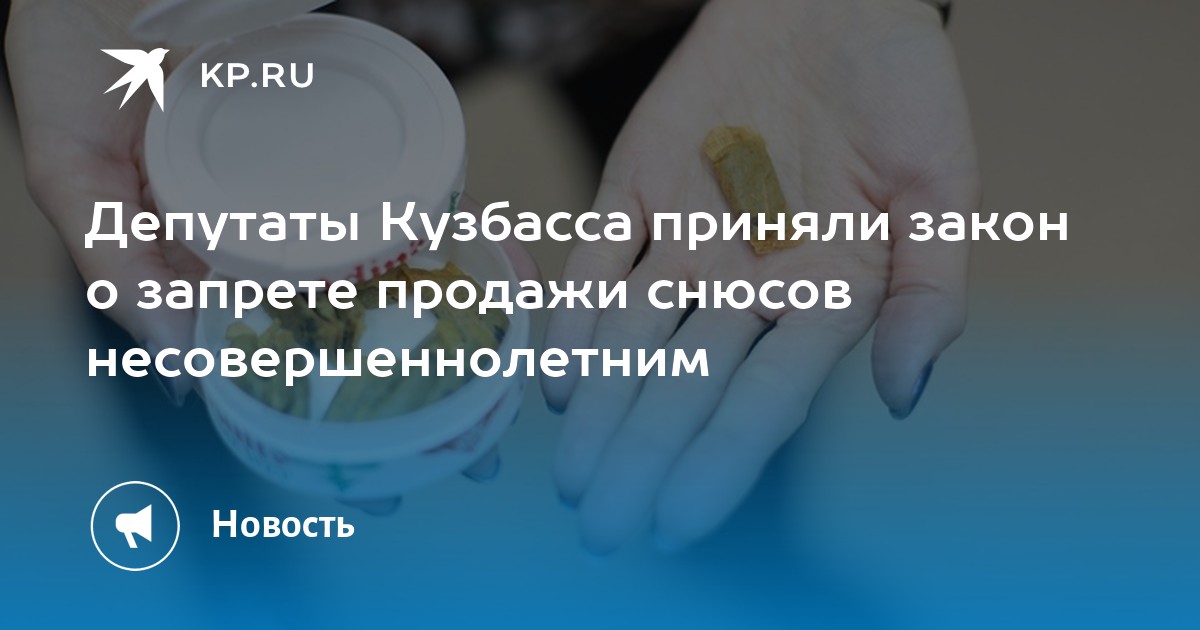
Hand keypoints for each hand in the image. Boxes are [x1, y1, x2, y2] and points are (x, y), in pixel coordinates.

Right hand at [7, 1, 540, 406]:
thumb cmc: (75, 65)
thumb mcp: (69, 168)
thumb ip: (109, 259)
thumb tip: (183, 365)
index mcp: (211, 273)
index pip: (280, 371)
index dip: (333, 433)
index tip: (390, 494)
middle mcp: (270, 244)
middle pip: (356, 333)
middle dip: (422, 394)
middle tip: (482, 448)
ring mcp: (316, 197)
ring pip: (397, 274)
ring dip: (459, 327)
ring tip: (513, 373)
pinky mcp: (353, 140)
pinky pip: (419, 195)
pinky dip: (467, 238)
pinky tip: (508, 267)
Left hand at [544, 0, 979, 552]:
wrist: (830, 3)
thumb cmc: (902, 90)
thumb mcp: (943, 186)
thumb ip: (930, 292)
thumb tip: (905, 395)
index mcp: (820, 295)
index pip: (766, 396)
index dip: (722, 458)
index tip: (679, 521)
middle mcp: (743, 282)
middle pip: (686, 382)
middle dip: (643, 452)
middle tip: (603, 524)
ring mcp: (683, 239)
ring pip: (632, 334)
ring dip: (600, 401)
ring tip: (571, 470)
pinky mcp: (634, 189)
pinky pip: (596, 256)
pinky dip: (573, 309)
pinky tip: (556, 371)